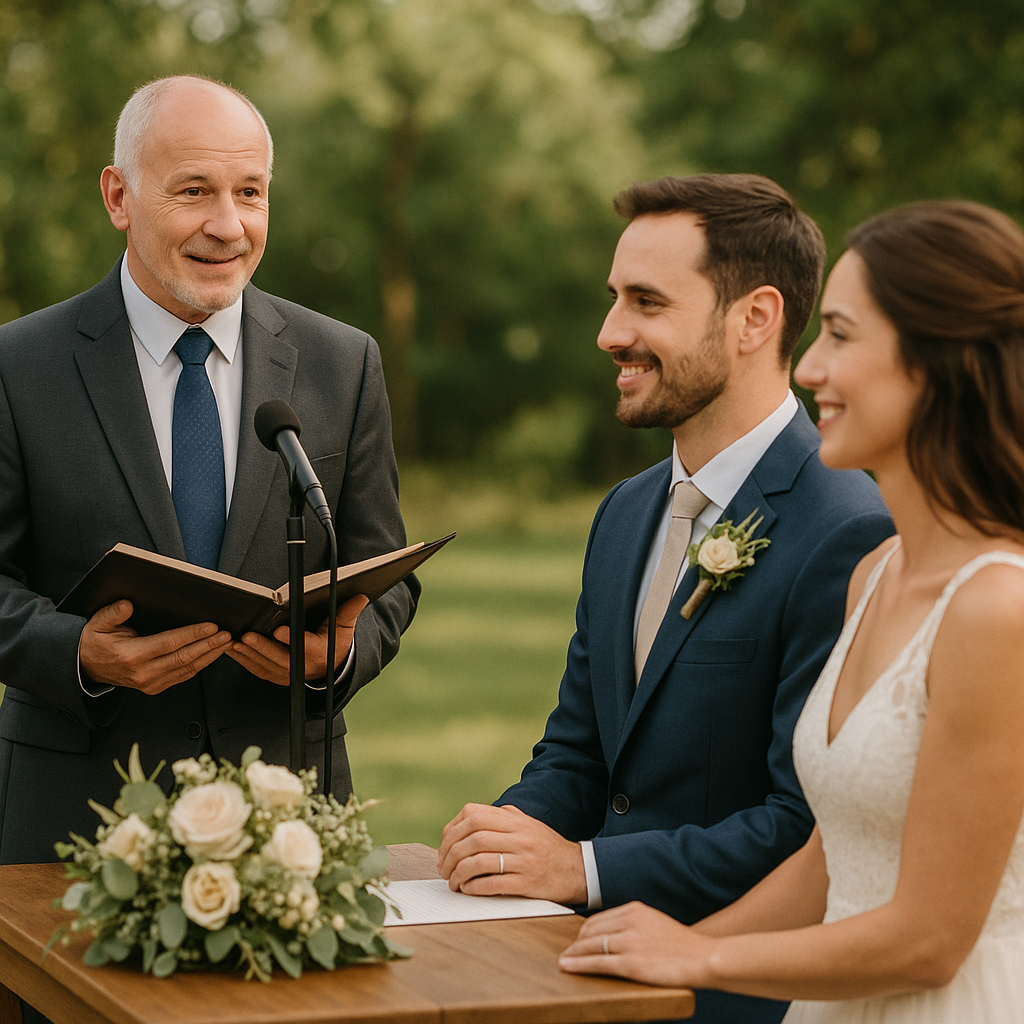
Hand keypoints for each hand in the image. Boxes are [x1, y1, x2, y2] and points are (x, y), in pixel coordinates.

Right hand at [79, 600, 231, 694]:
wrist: (85, 668)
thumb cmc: (95, 642)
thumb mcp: (97, 624)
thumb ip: (113, 614)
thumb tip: (128, 605)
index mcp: (131, 656)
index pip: (169, 644)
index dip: (192, 635)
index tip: (211, 626)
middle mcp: (143, 673)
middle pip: (184, 658)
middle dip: (209, 645)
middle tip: (228, 633)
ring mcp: (150, 683)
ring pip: (188, 669)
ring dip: (210, 655)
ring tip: (227, 642)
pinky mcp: (155, 687)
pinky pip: (183, 676)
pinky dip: (201, 665)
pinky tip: (213, 654)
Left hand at [225, 594, 368, 685]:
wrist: (329, 668)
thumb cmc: (334, 644)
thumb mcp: (343, 628)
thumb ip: (349, 612)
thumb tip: (361, 596)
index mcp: (317, 653)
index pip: (304, 647)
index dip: (291, 639)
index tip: (279, 629)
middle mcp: (300, 667)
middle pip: (278, 658)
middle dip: (262, 647)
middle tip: (247, 636)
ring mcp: (285, 673)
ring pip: (264, 665)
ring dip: (247, 654)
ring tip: (232, 641)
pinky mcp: (273, 675)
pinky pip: (256, 669)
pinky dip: (243, 660)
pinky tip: (231, 648)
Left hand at [436, 803, 587, 903]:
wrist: (580, 870)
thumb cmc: (549, 848)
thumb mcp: (529, 824)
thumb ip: (504, 817)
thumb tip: (470, 817)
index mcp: (516, 821)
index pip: (474, 815)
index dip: (452, 830)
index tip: (445, 846)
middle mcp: (519, 837)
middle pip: (472, 838)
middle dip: (450, 854)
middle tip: (443, 868)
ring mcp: (524, 860)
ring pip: (478, 861)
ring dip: (458, 873)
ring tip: (453, 882)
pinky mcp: (528, 883)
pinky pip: (492, 884)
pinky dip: (473, 887)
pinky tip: (468, 889)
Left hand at [558, 902, 714, 988]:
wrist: (704, 957)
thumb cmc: (684, 945)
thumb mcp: (656, 923)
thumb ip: (636, 924)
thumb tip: (619, 933)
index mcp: (635, 909)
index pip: (599, 918)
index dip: (585, 931)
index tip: (579, 939)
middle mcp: (628, 921)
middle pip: (591, 930)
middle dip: (577, 942)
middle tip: (569, 951)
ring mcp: (628, 942)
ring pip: (590, 945)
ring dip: (573, 953)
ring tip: (564, 960)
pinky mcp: (630, 962)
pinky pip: (596, 962)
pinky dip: (579, 964)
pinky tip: (568, 966)